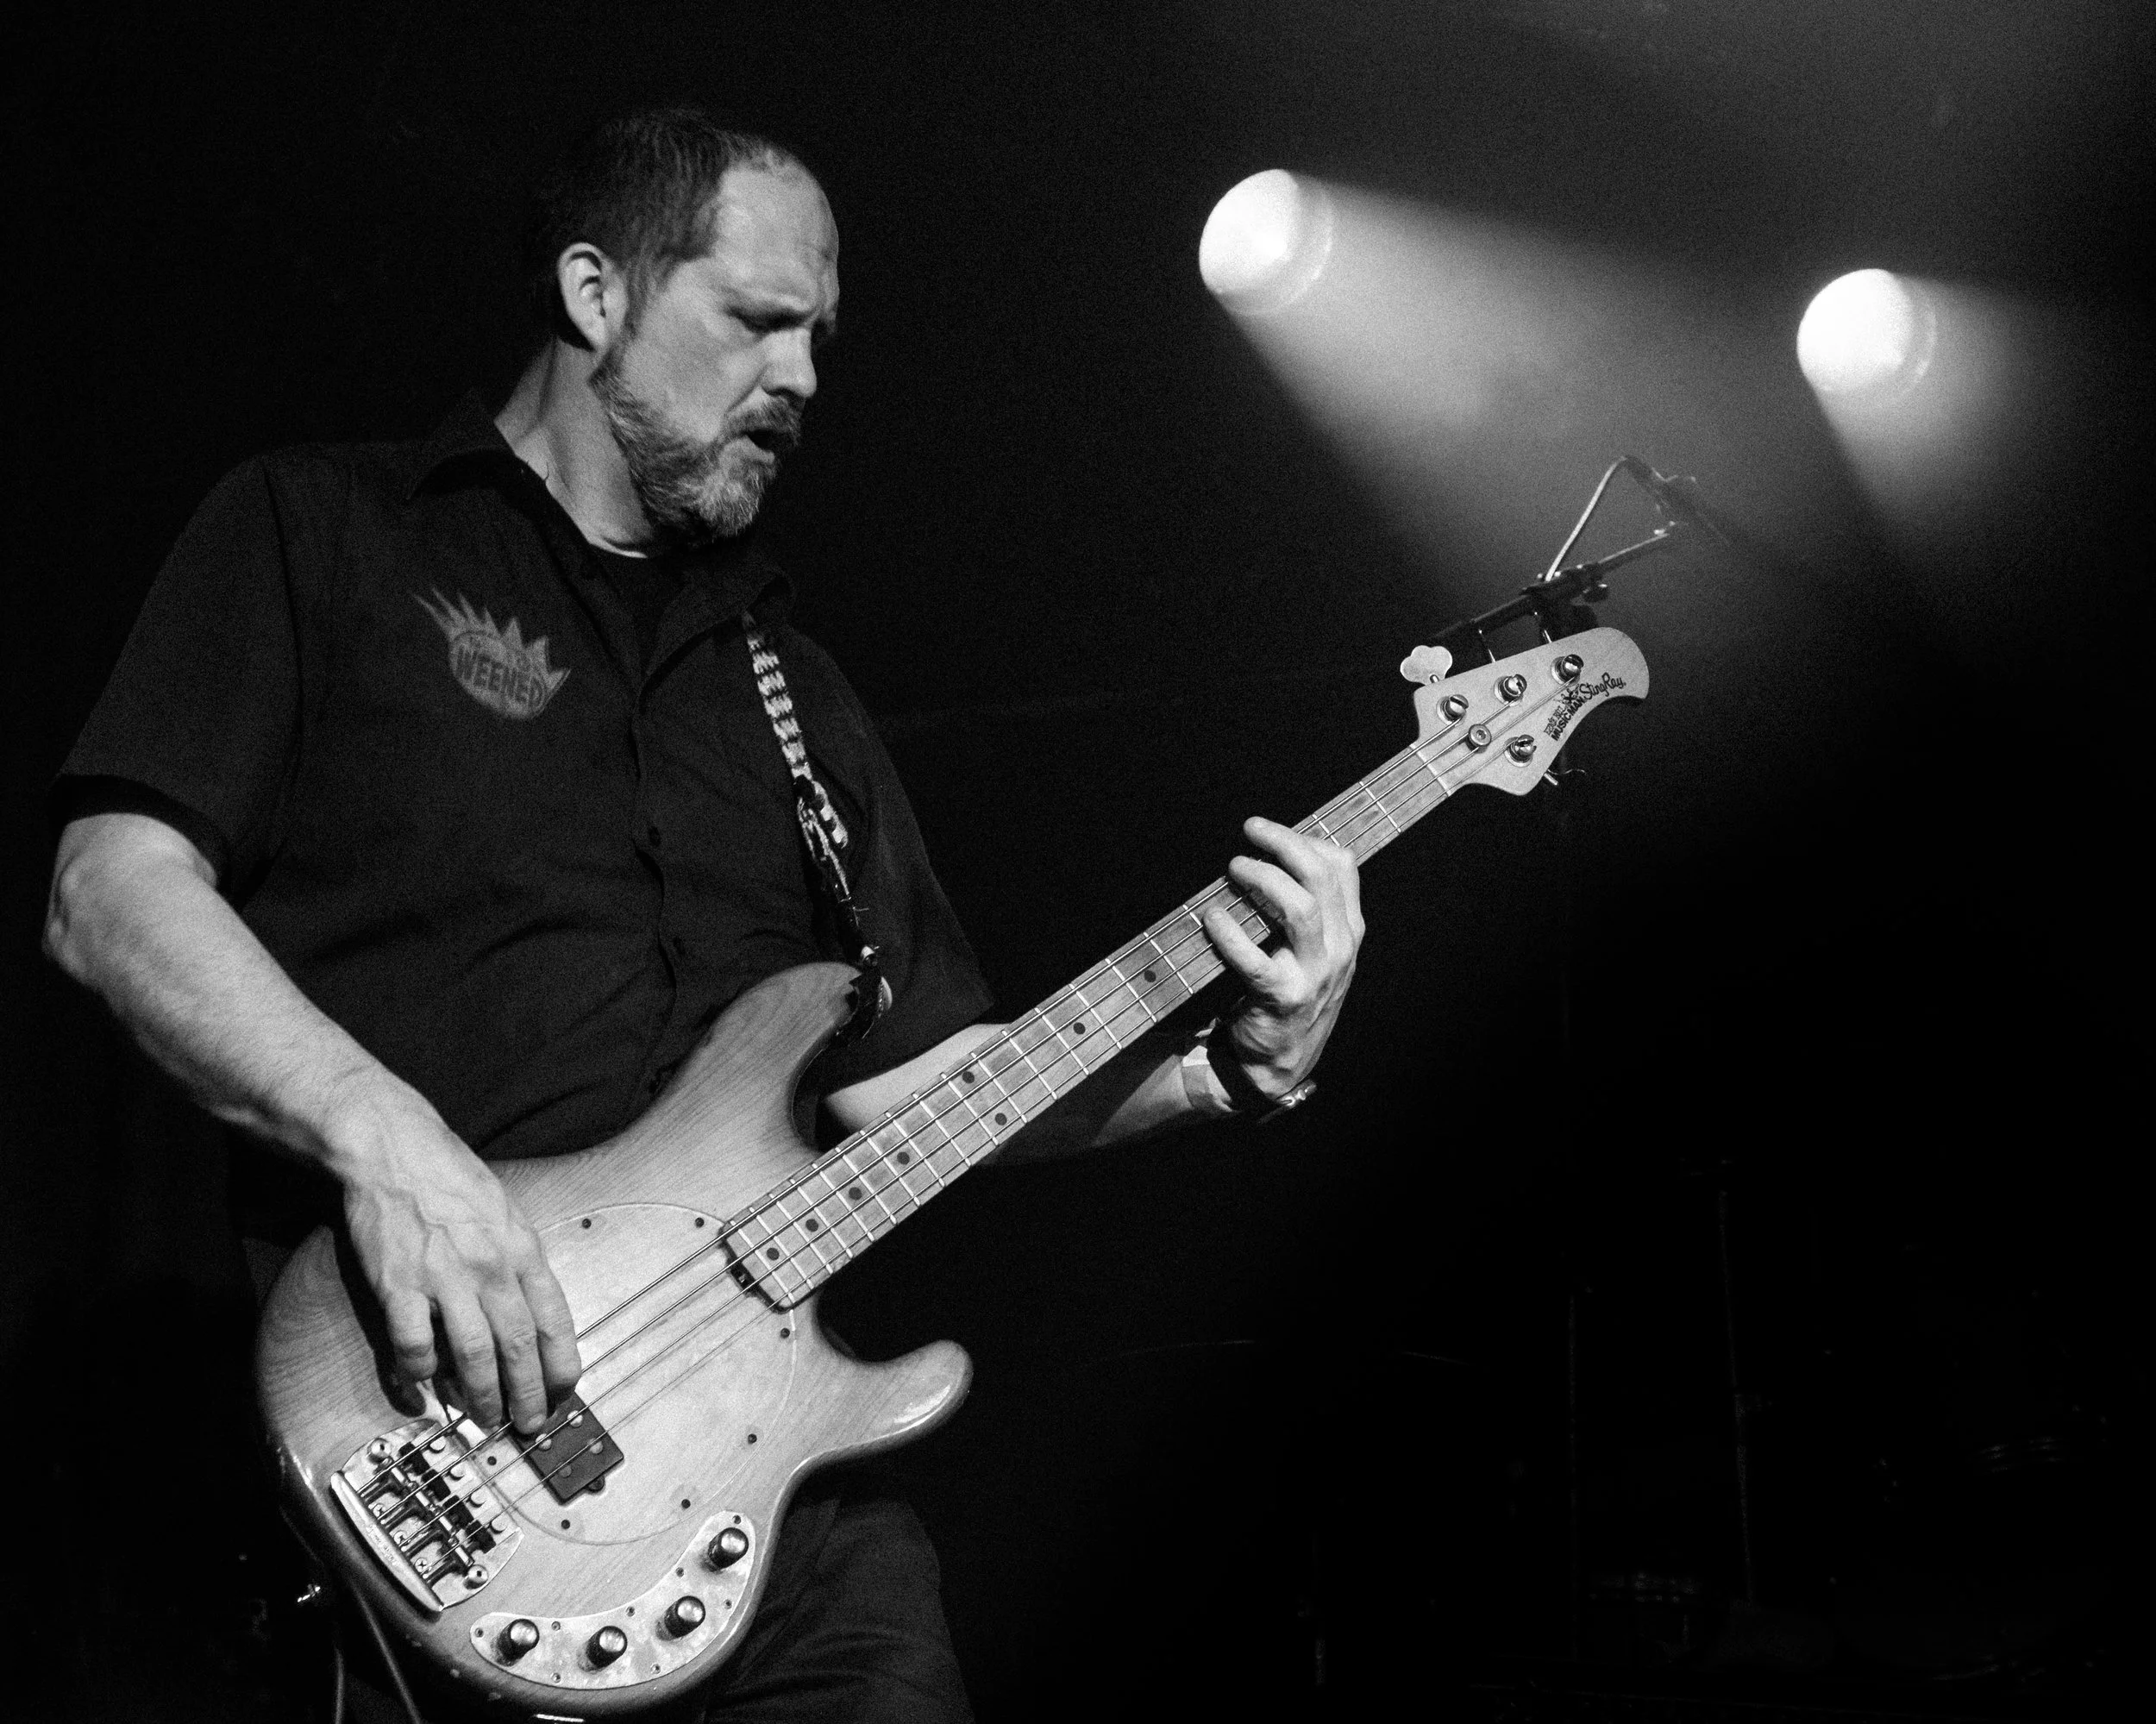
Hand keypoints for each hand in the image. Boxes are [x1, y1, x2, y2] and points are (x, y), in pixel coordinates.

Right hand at [329, 1082, 581, 1434]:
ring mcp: (445, 1278)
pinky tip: (421, 1392)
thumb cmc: (450, 1178)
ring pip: (473, 1354)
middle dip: (527, 1394)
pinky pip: (414, 1345)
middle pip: (518, 1346)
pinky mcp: (399, 1285)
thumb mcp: (505, 1213)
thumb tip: (527, 1312)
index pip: (555, 1318)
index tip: (563, 1393)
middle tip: (528, 1424)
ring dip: (481, 1396)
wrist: (394, 1149)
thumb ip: (517, 1261)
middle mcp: (491, 1267)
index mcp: (522, 1249)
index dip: (561, 1363)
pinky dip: (418, 1376)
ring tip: (484, 1420)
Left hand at [1200, 817, 1364, 1100]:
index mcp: (1348, 931)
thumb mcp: (1314, 951)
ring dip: (1263, 879)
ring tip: (1234, 868)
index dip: (1304, 838)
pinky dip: (1230, 934)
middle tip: (1248, 832)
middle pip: (1320, 878)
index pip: (1342, 867)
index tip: (1266, 830)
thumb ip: (1307, 908)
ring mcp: (1314, 976)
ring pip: (1300, 909)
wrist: (1278, 1062)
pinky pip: (1255, 960)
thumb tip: (1271, 854)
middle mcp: (1339, 950)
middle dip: (1283, 844)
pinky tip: (1212, 917)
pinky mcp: (1283, 999)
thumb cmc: (1290, 994)